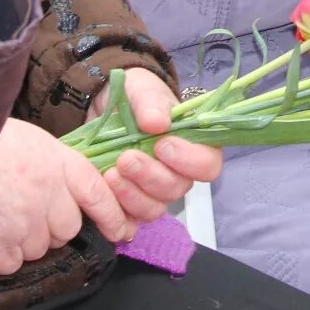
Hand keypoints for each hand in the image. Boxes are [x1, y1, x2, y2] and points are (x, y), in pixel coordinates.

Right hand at [0, 120, 129, 274]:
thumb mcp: (36, 141)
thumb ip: (57, 166)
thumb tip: (68, 189)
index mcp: (61, 165)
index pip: (99, 195)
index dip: (111, 216)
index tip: (119, 230)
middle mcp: (48, 196)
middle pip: (68, 229)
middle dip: (54, 226)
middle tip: (31, 211)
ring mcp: (23, 222)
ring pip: (40, 248)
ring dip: (27, 241)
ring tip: (6, 216)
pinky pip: (11, 264)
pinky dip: (3, 256)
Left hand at [86, 68, 222, 223]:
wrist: (102, 106)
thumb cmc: (134, 96)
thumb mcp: (142, 89)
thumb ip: (151, 103)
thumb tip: (158, 123)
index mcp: (193, 145)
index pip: (207, 164)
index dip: (189, 161)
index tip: (162, 145)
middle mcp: (178, 172)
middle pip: (177, 189)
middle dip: (151, 176)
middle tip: (126, 158)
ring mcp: (154, 191)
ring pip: (154, 208)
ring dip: (131, 194)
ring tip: (110, 173)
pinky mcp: (129, 203)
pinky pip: (129, 219)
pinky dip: (117, 210)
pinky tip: (104, 193)